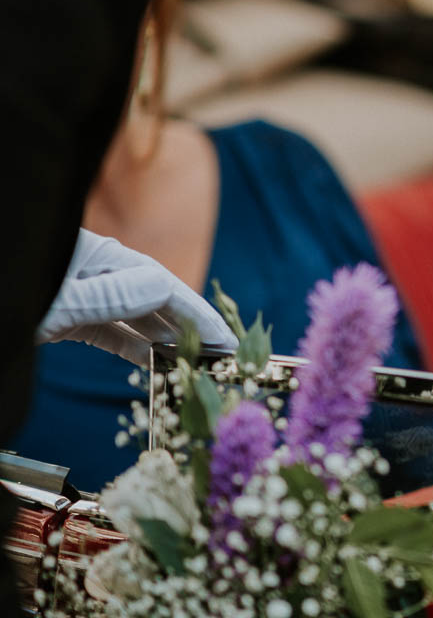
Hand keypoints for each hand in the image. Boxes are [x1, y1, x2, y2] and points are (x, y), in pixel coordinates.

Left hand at [37, 229, 236, 364]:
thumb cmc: (10, 302)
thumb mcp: (58, 302)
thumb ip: (109, 294)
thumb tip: (166, 288)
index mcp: (97, 255)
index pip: (161, 283)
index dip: (197, 313)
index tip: (225, 341)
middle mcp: (95, 270)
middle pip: (154, 296)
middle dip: (190, 324)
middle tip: (224, 354)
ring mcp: (83, 292)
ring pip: (135, 314)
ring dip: (165, 337)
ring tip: (195, 361)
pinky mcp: (69, 315)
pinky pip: (110, 330)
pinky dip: (133, 346)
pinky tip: (154, 362)